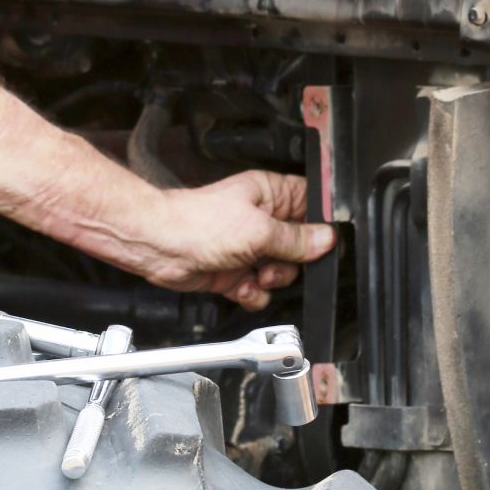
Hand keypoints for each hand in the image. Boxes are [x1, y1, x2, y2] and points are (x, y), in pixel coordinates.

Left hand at [142, 171, 336, 310]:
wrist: (163, 247)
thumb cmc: (199, 223)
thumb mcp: (259, 229)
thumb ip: (297, 239)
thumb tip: (326, 239)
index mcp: (271, 196)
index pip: (311, 206)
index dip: (321, 225)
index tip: (323, 242)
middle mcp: (262, 221)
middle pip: (301, 247)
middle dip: (293, 260)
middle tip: (278, 258)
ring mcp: (249, 249)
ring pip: (283, 272)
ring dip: (273, 279)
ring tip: (256, 272)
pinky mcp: (237, 273)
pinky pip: (260, 291)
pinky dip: (253, 294)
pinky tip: (242, 286)